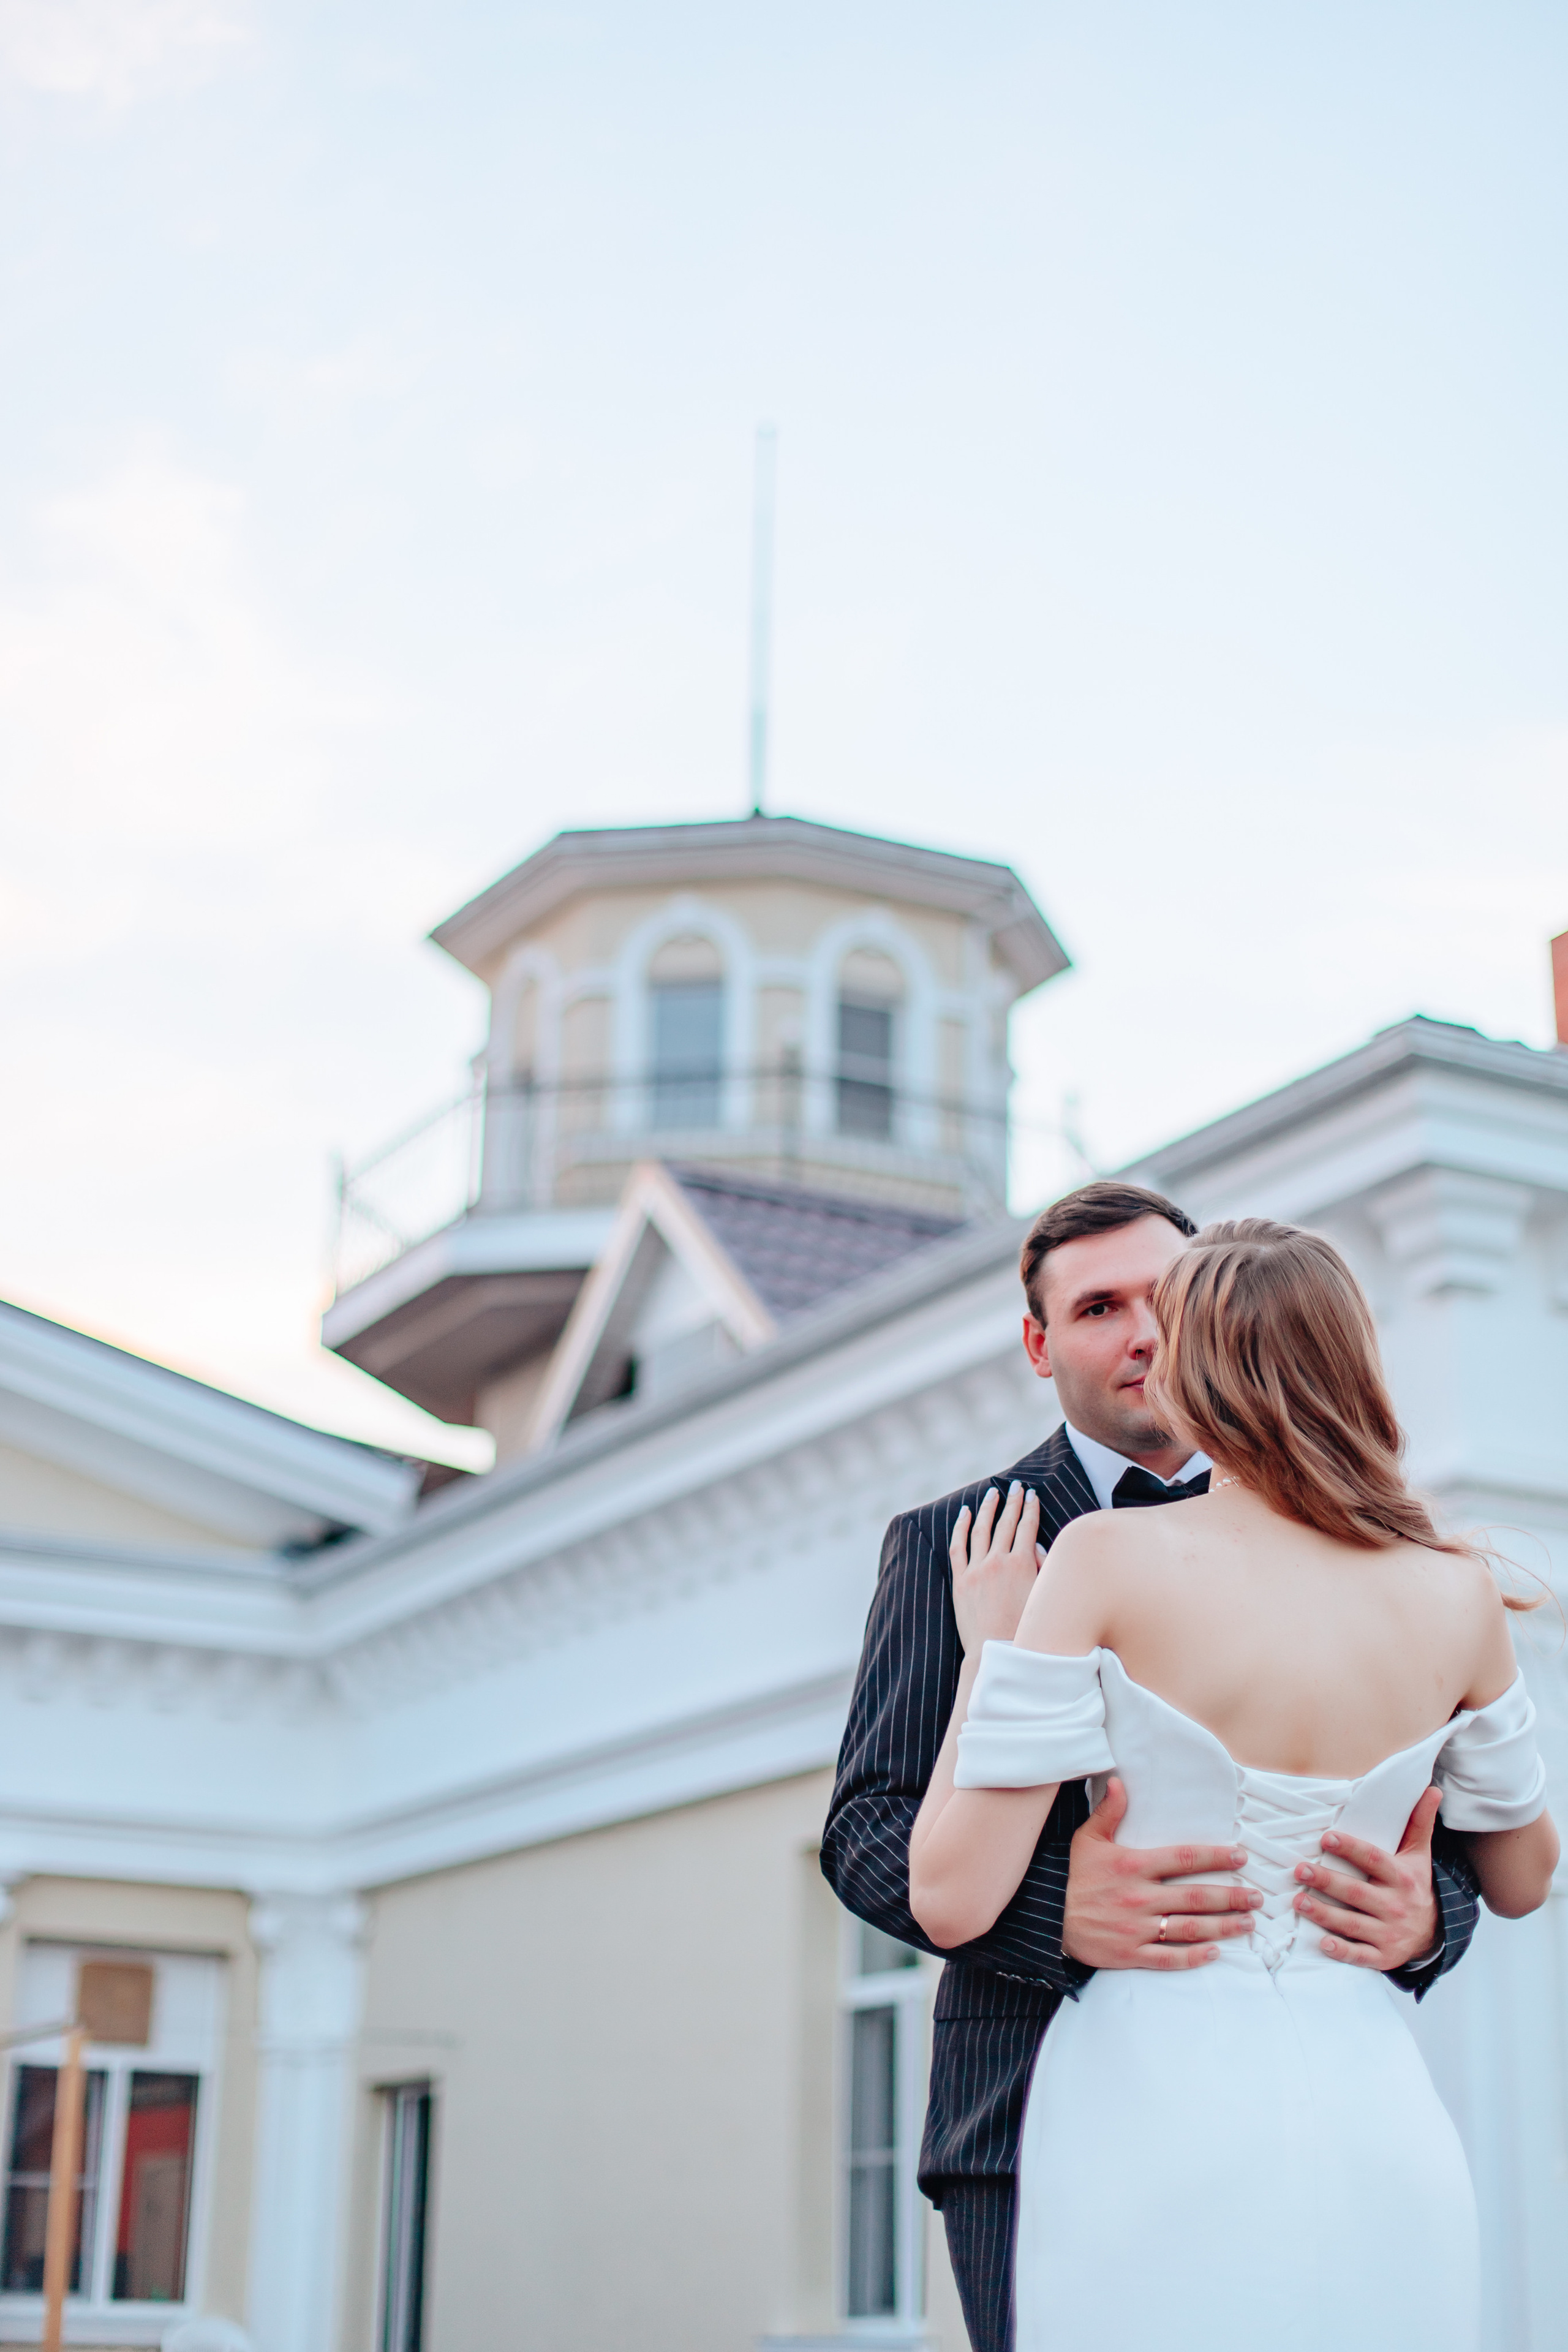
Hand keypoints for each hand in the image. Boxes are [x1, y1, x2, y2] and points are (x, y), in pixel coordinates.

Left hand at [949, 1482, 1042, 1654]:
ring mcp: (977, 1570)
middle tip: (1017, 1486)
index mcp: (1023, 1564)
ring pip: (981, 1529)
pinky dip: (960, 1527)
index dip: (1030, 1508)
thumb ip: (1043, 1567)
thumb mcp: (1044, 1596)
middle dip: (1013, 1502)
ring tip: (993, 1493)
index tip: (1032, 1495)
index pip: (1028, 1527)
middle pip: (1007, 1523)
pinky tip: (964, 1513)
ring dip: (988, 1508)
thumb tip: (1035, 1546)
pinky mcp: (961, 1580)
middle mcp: (999, 1562)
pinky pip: (958, 1546)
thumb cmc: (1026, 1629)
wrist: (997, 1652)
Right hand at [1062, 1778, 1260, 1969]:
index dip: (1216, 1857)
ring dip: (1223, 1927)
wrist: (1044, 1917)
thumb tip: (1120, 1780)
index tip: (1241, 1856)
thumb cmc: (1069, 1874)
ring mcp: (1136, 1928)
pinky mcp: (1129, 1953)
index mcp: (1133, 1865)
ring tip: (1248, 1924)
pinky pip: (1168, 1958)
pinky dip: (1194, 1957)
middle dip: (1232, 1897)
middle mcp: (1139, 1897)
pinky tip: (1215, 1953)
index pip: (1184, 1858)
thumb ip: (1109, 1811)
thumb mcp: (1086, 1838)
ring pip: (1189, 1929)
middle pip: (1196, 1897)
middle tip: (1257, 1898)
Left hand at [1293, 1785, 1441, 1970]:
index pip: (1374, 1860)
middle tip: (1299, 1870)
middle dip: (1327, 1881)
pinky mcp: (1383, 1957)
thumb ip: (1419, 1823)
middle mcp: (1396, 1906)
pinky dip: (1342, 1951)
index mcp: (1402, 1878)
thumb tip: (1431, 1789)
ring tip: (1298, 1901)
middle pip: (1357, 1892)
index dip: (1350, 1848)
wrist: (1435, 1933)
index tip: (1326, 1838)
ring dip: (1324, 1914)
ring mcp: (1390, 1934)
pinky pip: (1360, 1955)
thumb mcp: (1419, 1854)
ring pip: (1353, 1924)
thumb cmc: (1415, 1885)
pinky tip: (1321, 1943)